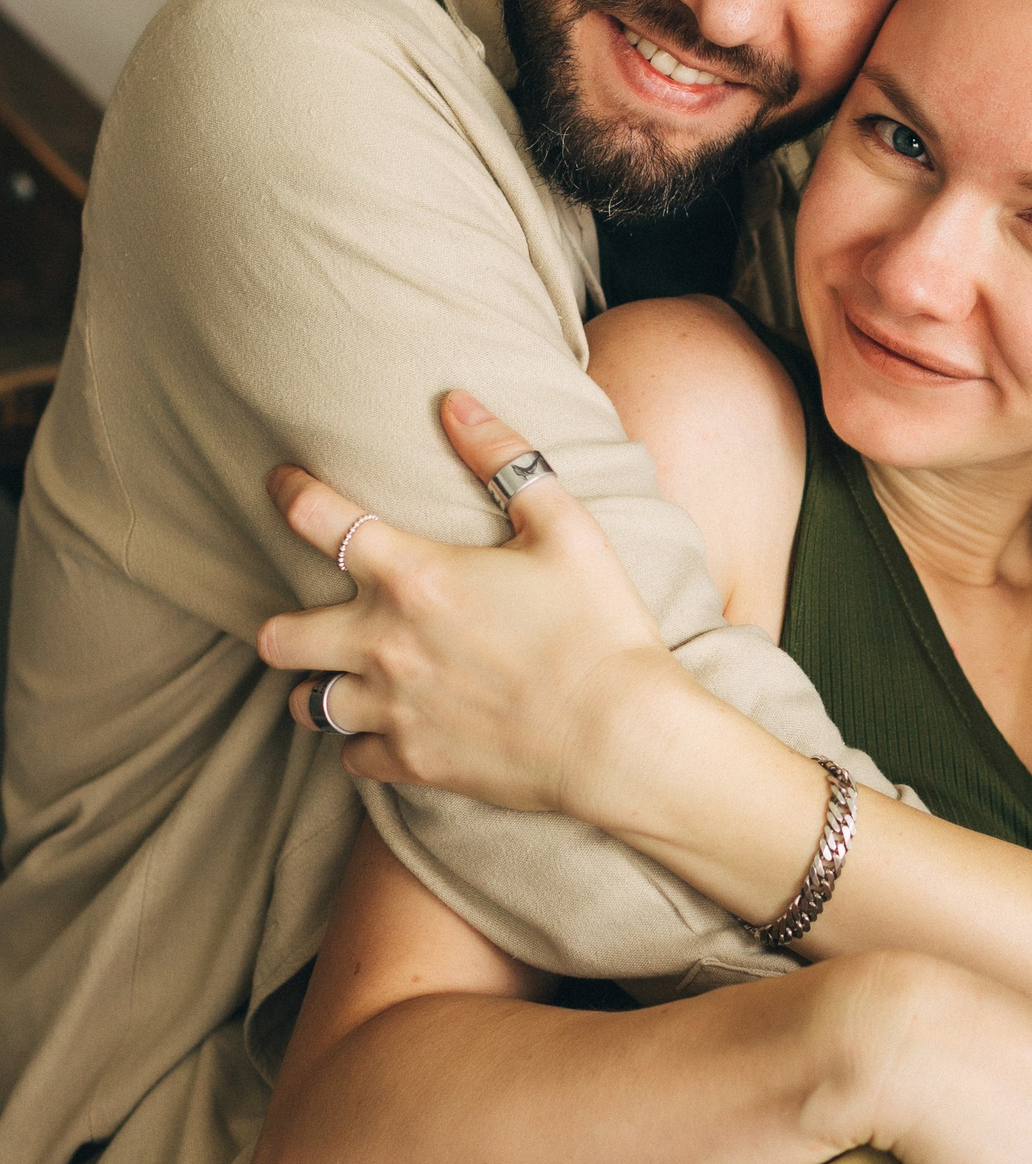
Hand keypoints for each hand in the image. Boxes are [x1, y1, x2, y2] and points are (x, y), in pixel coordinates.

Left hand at [260, 392, 679, 819]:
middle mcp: (385, 643)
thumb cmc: (600, 626)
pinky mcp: (411, 762)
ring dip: (318, 687)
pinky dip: (362, 742)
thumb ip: (506, 458)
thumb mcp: (566, 526)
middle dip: (285, 624)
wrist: (620, 737)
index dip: (289, 493)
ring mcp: (393, 709)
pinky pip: (351, 756)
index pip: (320, 521)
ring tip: (341, 677)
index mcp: (415, 576)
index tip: (280, 483)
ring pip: (306, 704)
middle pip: (280, 636)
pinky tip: (386, 728)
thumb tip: (456, 401)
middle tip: (311, 615)